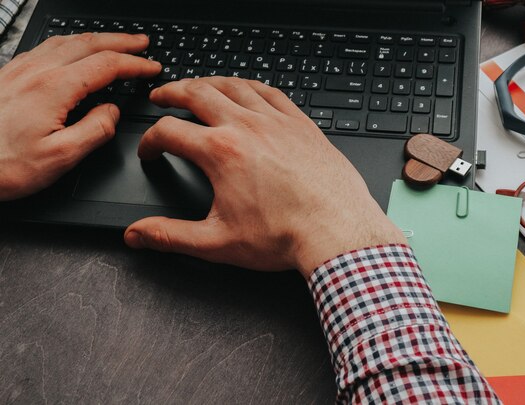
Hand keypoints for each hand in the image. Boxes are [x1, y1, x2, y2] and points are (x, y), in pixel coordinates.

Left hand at [0, 33, 161, 200]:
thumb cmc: (3, 165)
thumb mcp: (61, 157)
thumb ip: (95, 131)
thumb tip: (111, 112)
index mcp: (53, 89)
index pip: (106, 66)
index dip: (135, 65)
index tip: (153, 67)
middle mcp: (36, 72)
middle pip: (88, 44)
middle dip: (121, 42)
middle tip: (142, 44)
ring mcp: (19, 70)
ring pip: (66, 41)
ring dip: (97, 39)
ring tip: (115, 42)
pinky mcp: (8, 75)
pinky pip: (46, 48)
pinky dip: (71, 43)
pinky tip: (73, 50)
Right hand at [124, 77, 405, 276]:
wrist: (337, 231)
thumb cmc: (285, 236)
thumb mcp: (217, 243)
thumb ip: (170, 236)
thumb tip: (137, 234)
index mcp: (221, 152)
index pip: (169, 131)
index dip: (150, 140)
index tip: (150, 152)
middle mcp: (247, 127)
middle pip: (197, 93)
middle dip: (172, 93)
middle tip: (161, 95)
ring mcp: (277, 121)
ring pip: (234, 85)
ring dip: (209, 82)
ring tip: (197, 85)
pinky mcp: (301, 123)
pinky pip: (271, 91)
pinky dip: (250, 85)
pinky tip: (246, 89)